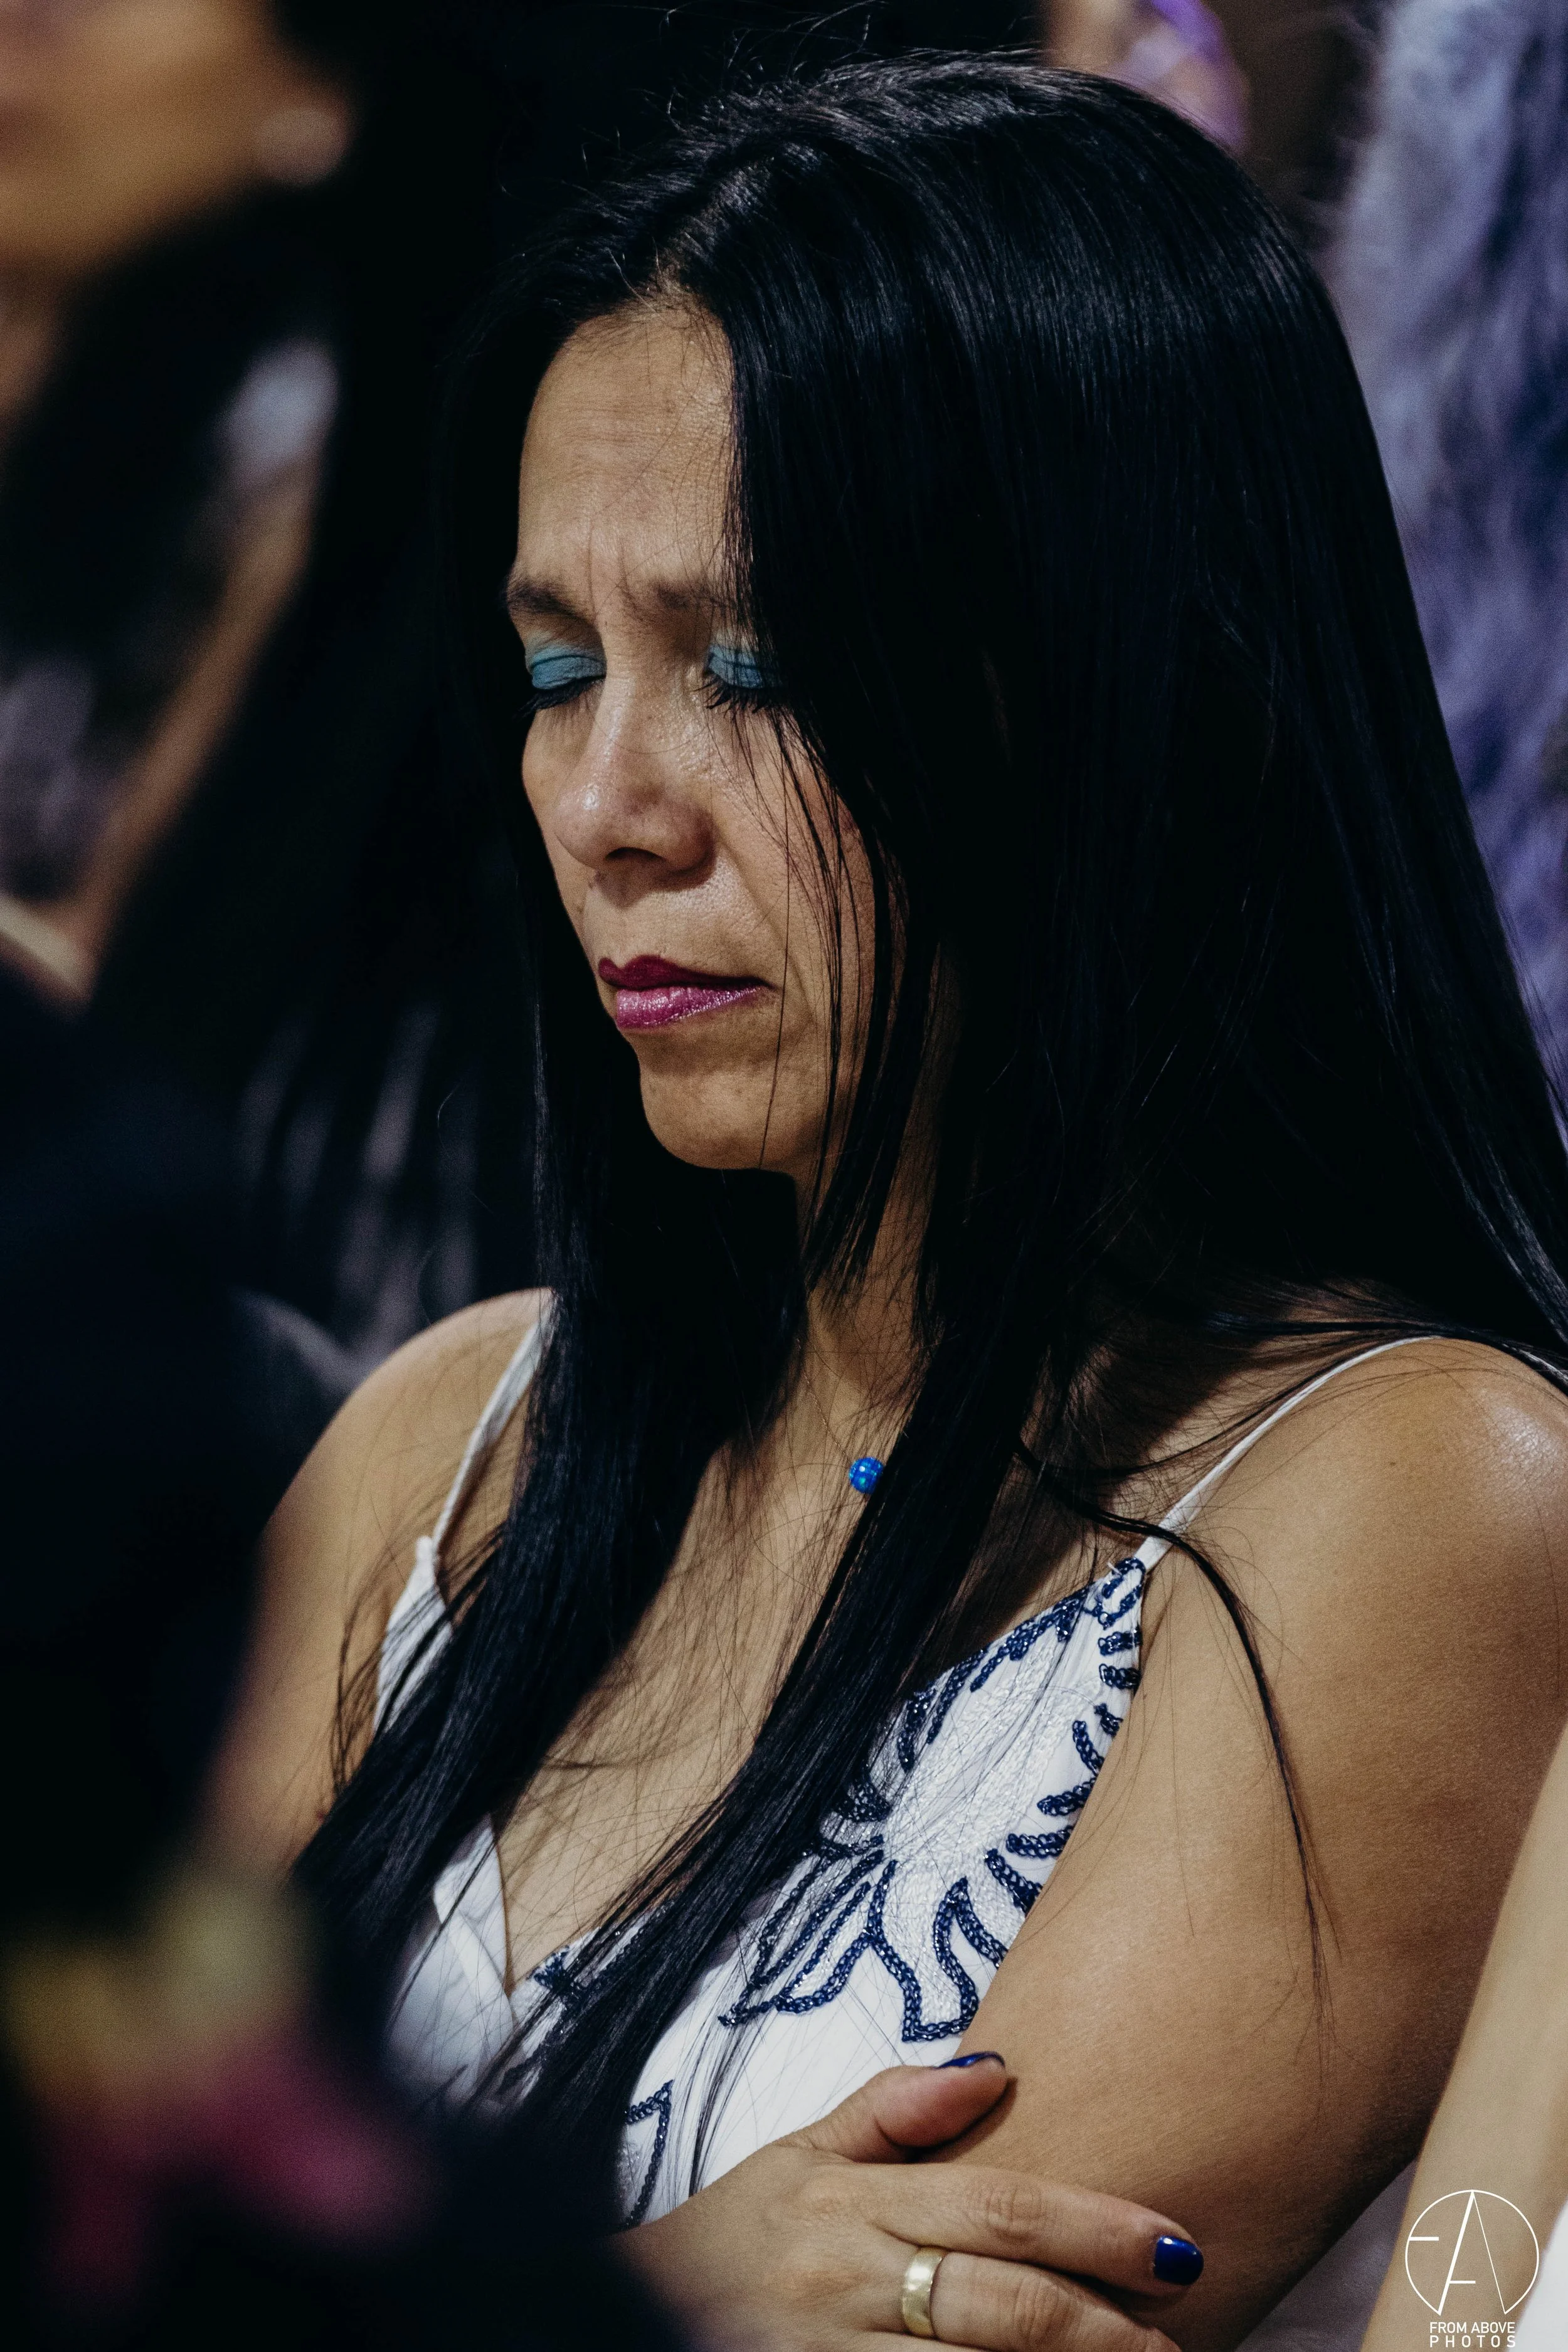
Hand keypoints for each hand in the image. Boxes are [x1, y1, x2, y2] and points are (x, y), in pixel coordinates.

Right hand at [621, 2055, 1199, 2349]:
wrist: (631, 2321)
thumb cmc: (733, 2241)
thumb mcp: (799, 2157)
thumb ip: (894, 2108)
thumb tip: (999, 2067)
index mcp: (852, 2205)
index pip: (1001, 2208)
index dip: (1098, 2228)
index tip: (1178, 2248)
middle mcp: (847, 2282)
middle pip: (1003, 2305)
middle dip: (1104, 2331)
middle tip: (1178, 2344)